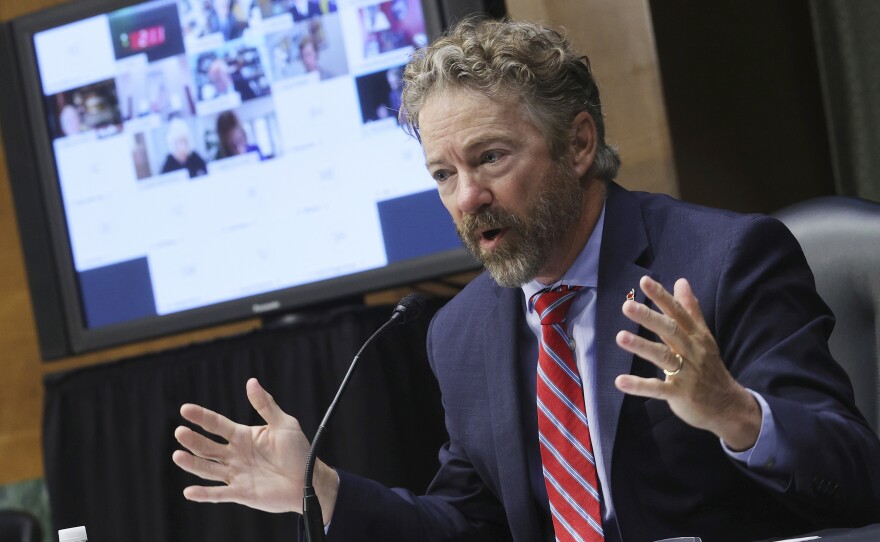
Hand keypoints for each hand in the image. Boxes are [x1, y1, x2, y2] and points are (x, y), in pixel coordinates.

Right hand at [172, 378, 338, 521]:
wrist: (309, 480)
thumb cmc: (298, 451)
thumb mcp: (283, 424)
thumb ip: (265, 405)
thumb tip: (251, 382)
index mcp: (243, 436)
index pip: (217, 424)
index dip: (201, 417)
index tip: (184, 409)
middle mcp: (235, 455)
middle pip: (208, 446)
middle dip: (193, 440)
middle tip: (180, 432)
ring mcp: (236, 474)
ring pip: (208, 468)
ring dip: (193, 463)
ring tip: (177, 456)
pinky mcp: (241, 493)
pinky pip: (219, 494)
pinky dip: (204, 494)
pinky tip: (189, 492)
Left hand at [614, 276, 760, 450]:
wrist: (728, 406)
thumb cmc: (710, 367)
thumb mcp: (703, 337)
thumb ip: (690, 310)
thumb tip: (681, 281)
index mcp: (696, 336)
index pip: (678, 312)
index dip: (662, 296)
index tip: (644, 281)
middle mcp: (692, 351)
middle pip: (670, 331)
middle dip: (649, 317)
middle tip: (627, 306)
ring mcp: (687, 373)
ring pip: (663, 356)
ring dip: (642, 346)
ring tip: (620, 336)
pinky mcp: (680, 394)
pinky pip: (658, 389)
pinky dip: (639, 386)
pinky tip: (620, 381)